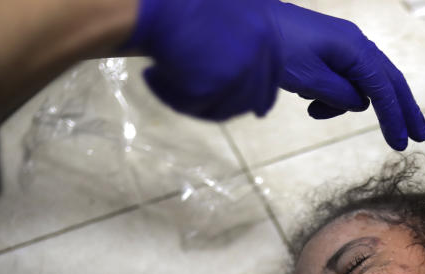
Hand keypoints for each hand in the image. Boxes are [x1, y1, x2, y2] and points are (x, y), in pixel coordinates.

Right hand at [126, 0, 281, 119]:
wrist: (154, 3)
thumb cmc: (184, 1)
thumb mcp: (230, 10)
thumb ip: (245, 36)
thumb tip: (246, 68)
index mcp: (265, 35)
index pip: (272, 76)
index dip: (263, 96)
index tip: (258, 111)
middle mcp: (256, 56)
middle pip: (247, 99)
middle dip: (225, 105)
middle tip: (199, 98)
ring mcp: (235, 73)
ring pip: (221, 109)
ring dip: (193, 100)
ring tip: (165, 78)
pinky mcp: (210, 86)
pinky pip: (193, 107)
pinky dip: (170, 96)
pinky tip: (153, 76)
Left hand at [271, 2, 424, 150]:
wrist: (247, 26)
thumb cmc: (278, 52)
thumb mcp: (311, 80)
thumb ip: (341, 96)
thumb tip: (360, 103)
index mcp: (355, 49)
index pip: (383, 88)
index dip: (394, 117)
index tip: (402, 143)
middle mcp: (354, 44)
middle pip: (386, 81)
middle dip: (400, 109)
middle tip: (416, 135)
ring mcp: (341, 45)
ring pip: (360, 82)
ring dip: (345, 103)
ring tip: (314, 111)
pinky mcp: (325, 49)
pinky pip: (341, 78)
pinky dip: (332, 95)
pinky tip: (309, 103)